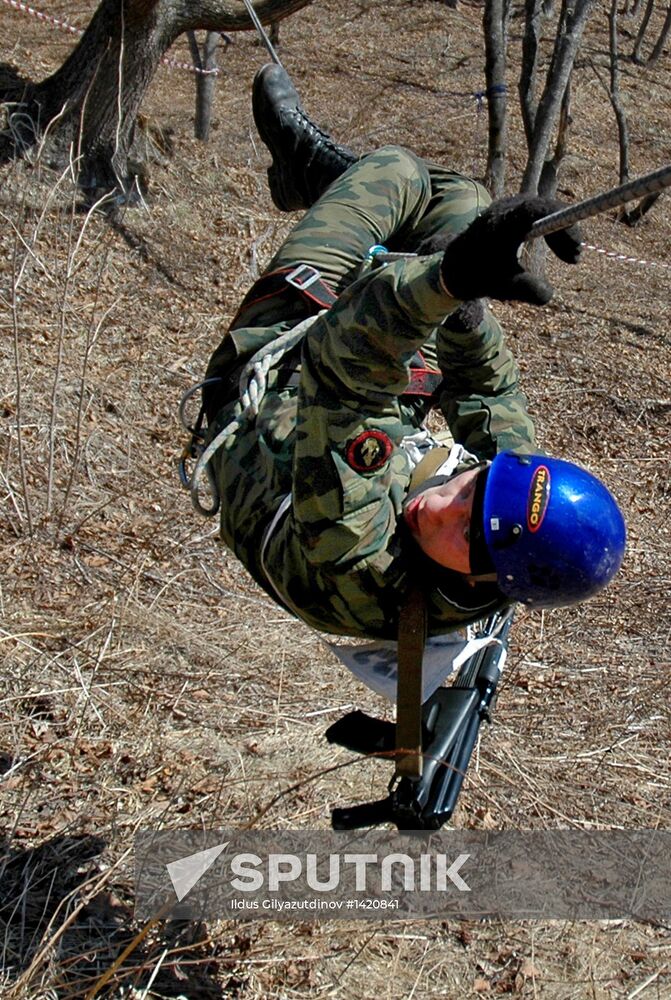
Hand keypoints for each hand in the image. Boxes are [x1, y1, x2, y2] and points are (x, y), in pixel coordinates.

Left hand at [440, 195, 581, 304]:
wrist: (450, 269)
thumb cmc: (477, 277)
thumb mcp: (504, 287)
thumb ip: (527, 291)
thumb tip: (548, 295)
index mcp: (505, 221)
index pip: (544, 209)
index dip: (566, 225)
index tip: (576, 248)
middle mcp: (506, 208)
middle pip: (547, 209)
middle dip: (565, 233)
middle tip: (575, 258)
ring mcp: (507, 208)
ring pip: (543, 213)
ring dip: (558, 234)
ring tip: (569, 258)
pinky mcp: (508, 214)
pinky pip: (536, 216)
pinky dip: (548, 232)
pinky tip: (558, 250)